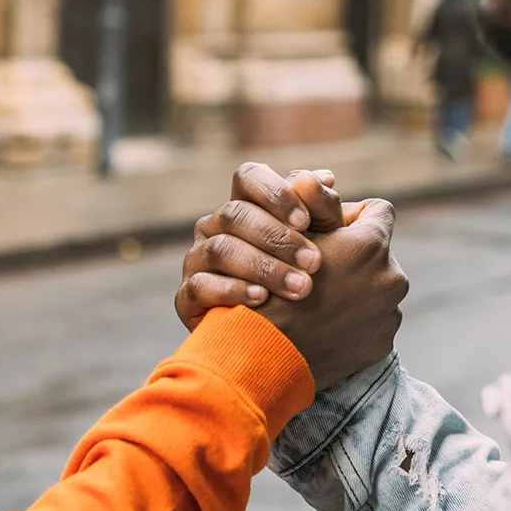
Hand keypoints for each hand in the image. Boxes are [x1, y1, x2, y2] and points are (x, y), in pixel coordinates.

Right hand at [176, 163, 346, 329]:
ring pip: (221, 249)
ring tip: (300, 287)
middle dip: (278, 238)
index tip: (306, 221)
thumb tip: (323, 177)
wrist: (283, 334)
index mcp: (245, 204)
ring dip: (264, 267)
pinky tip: (261, 298)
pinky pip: (200, 286)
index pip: (248, 177)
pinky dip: (232, 290)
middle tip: (314, 263)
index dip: (274, 193)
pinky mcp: (187, 297)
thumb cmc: (303, 275)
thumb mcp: (323, 241)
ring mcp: (197, 261)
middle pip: (236, 214)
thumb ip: (323, 209)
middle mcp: (214, 227)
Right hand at [255, 197, 406, 388]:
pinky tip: (325, 325)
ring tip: (321, 299)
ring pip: (376, 288)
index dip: (350, 217)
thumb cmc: (270, 287)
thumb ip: (312, 204)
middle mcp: (392, 277)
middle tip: (319, 266)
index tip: (329, 230)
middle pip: (377, 253)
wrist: (264, 355)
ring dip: (354, 289)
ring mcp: (389, 314)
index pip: (378, 211)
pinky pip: (373, 322)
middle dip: (353, 256)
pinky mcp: (381, 345)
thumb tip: (320, 178)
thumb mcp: (289, 235)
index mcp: (371, 244)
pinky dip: (353, 321)